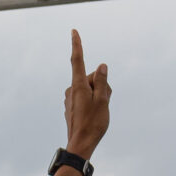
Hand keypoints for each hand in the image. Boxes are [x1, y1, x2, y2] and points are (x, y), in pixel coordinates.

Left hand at [62, 30, 110, 157]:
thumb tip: (101, 66)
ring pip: (90, 89)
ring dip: (98, 95)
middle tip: (104, 102)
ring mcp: (70, 98)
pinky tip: (94, 115)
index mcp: (78, 85)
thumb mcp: (103, 100)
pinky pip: (85, 98)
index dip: (77, 45)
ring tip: (99, 111)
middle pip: (91, 78)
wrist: (80, 144)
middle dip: (101, 85)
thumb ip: (102, 81)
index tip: (73, 31)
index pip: (77, 60)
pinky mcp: (71, 106)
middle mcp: (71, 89)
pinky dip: (93, 102)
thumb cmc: (93, 123)